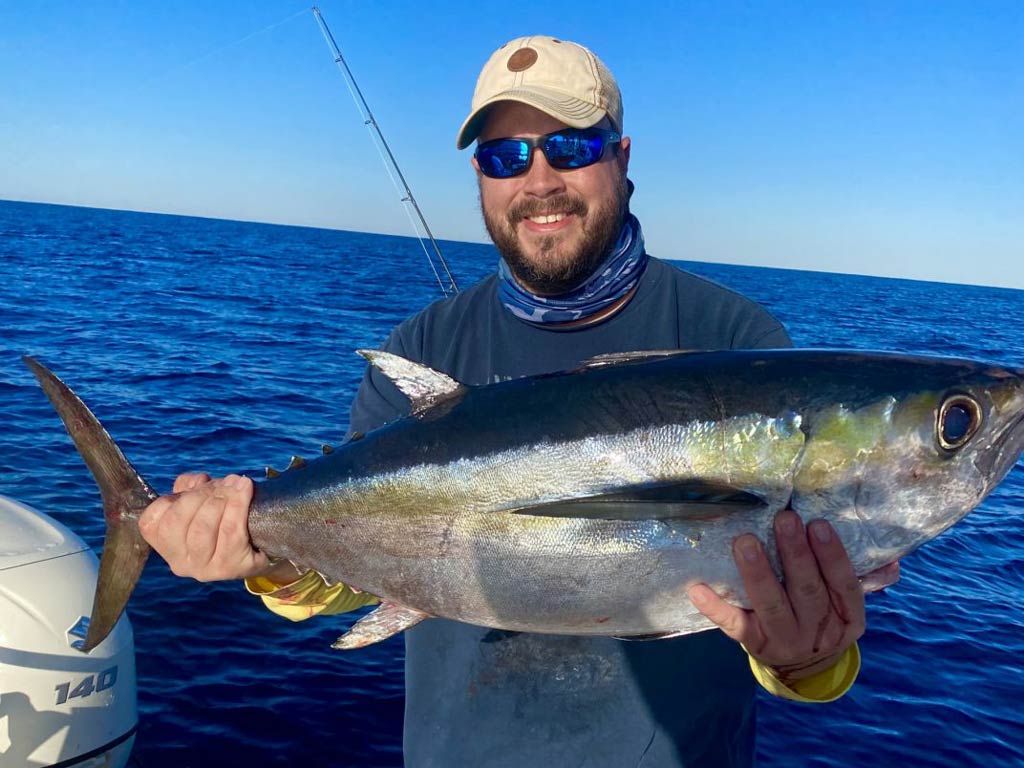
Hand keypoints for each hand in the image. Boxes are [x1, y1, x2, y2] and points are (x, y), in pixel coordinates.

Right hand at [139, 473, 299, 582]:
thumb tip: (197, 481)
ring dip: (220, 499)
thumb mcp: (201, 502)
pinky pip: (230, 532)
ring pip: (202, 528)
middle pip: (177, 522)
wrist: (264, 548)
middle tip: (222, 484)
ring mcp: (204, 569)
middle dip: (200, 495)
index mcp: (166, 545)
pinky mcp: (230, 568)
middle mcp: (180, 563)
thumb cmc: (225, 520)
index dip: (172, 497)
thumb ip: (189, 488)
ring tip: (235, 484)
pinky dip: (237, 505)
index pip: (152, 522)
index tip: (198, 484)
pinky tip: (245, 488)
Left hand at [688, 510, 891, 682]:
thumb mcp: (848, 604)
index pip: (844, 586)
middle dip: (795, 554)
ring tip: (745, 541)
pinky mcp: (754, 643)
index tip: (818, 524)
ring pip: (771, 606)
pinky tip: (697, 588)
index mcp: (848, 618)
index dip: (832, 556)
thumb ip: (865, 579)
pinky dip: (714, 607)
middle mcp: (818, 631)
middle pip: (807, 591)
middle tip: (783, 519)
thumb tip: (892, 561)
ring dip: (758, 572)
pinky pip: (734, 625)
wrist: (804, 667)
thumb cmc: (824, 616)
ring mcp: (784, 640)